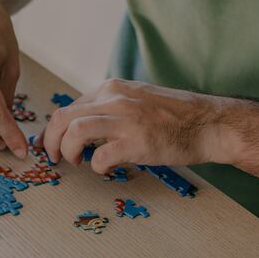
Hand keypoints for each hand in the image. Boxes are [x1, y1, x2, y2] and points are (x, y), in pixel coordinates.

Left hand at [38, 78, 258, 172]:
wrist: (208, 124)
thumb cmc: (174, 117)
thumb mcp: (137, 100)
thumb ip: (110, 108)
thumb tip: (82, 127)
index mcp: (112, 89)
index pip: (69, 107)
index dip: (54, 130)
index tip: (53, 145)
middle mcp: (115, 99)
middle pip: (63, 117)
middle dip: (50, 141)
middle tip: (53, 157)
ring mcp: (126, 120)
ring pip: (75, 132)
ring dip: (67, 151)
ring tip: (75, 162)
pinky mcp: (136, 142)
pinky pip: (100, 156)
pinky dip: (96, 166)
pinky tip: (106, 168)